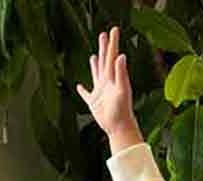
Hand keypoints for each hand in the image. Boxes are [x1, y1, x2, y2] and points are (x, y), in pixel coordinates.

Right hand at [77, 26, 139, 141]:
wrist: (119, 127)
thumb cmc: (122, 110)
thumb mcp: (122, 90)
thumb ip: (121, 74)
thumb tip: (121, 56)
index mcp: (113, 78)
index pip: (112, 56)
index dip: (112, 43)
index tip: (113, 30)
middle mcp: (107, 83)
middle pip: (105, 61)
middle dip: (104, 48)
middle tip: (103, 34)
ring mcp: (100, 93)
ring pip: (96, 75)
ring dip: (95, 66)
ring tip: (93, 56)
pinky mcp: (94, 103)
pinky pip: (86, 95)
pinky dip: (82, 91)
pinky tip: (79, 86)